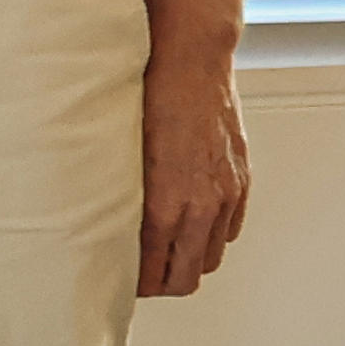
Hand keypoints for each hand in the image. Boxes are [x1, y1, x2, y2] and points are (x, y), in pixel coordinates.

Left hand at [138, 36, 251, 298]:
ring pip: (209, 258)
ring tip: (161, 256)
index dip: (136, 285)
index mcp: (166, 203)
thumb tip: (104, 225)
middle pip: (186, 277)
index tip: (118, 283)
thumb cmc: (146, 95)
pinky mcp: (240, 181)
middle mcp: (201, 205)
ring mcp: (225, 194)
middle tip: (138, 279)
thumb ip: (119, 193)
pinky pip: (229, 231)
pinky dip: (208, 238)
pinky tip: (188, 228)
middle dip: (161, 285)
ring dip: (186, 263)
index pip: (153, 271)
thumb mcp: (120, 149)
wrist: (191, 60)